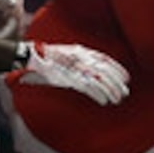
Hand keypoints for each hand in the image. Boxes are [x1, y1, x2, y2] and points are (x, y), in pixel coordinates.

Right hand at [10, 40, 128, 104]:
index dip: (117, 69)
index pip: (103, 59)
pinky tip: (104, 101)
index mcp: (79, 51)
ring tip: (117, 100)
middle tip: (125, 93)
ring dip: (110, 90)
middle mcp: (79, 58)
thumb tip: (87, 70)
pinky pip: (86, 86)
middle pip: (104, 70)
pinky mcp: (67, 77)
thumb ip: (76, 60)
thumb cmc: (44, 58)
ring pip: (98, 79)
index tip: (126, 78)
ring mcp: (73, 67)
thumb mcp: (63, 55)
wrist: (27, 56)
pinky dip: (97, 94)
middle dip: (116, 82)